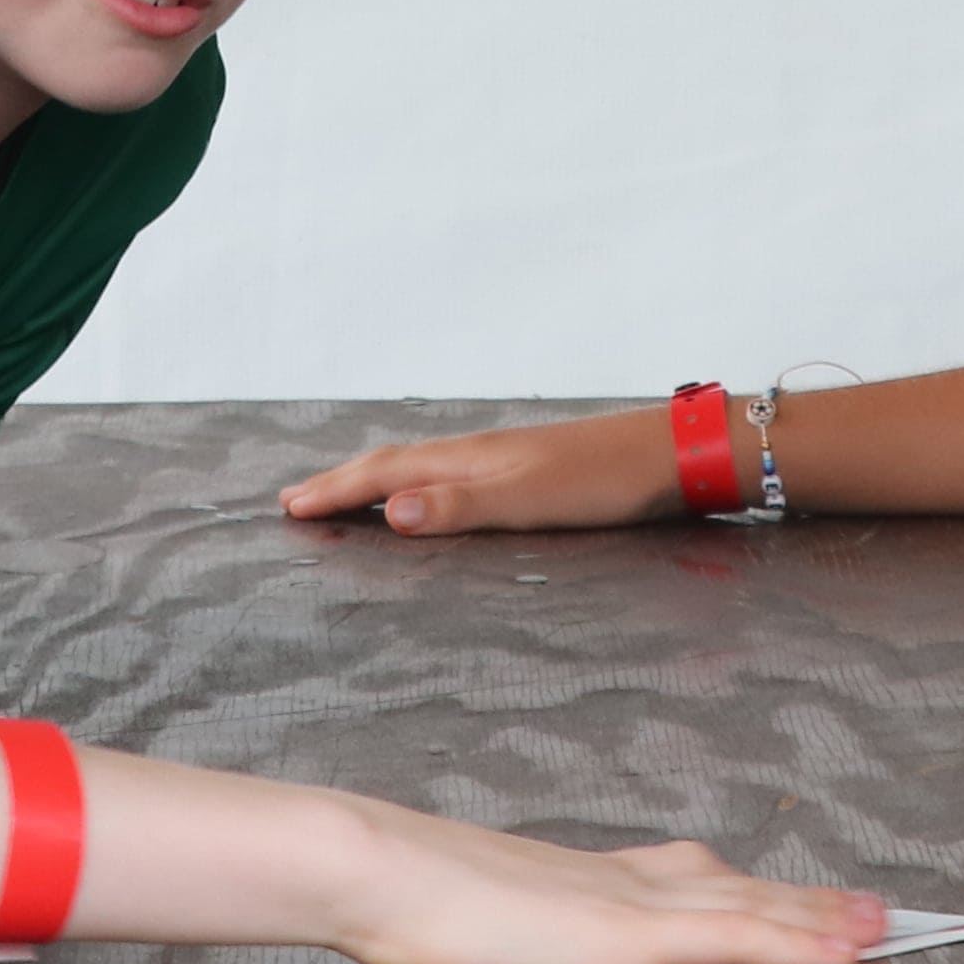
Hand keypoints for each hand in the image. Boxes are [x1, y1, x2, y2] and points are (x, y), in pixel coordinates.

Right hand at [276, 404, 675, 534]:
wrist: (674, 453)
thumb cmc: (606, 480)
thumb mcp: (529, 501)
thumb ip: (459, 507)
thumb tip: (386, 511)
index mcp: (470, 460)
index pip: (385, 474)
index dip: (336, 491)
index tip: (290, 507)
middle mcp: (479, 452)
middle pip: (394, 463)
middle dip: (343, 482)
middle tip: (296, 499)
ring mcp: (504, 456)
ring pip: (422, 465)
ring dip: (377, 479)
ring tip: (348, 492)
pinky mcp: (530, 468)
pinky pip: (451, 472)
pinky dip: (418, 482)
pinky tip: (434, 491)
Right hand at [314, 799, 884, 963]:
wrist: (381, 867)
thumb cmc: (405, 897)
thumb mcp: (472, 917)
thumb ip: (510, 926)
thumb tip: (504, 931)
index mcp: (590, 879)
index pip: (692, 880)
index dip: (754, 890)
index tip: (798, 897)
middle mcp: (627, 881)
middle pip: (741, 887)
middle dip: (811, 903)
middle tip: (876, 911)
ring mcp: (634, 904)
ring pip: (755, 907)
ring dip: (826, 918)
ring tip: (888, 926)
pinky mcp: (633, 933)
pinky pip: (738, 936)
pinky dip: (800, 941)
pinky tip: (847, 951)